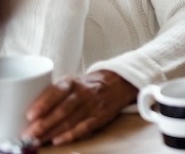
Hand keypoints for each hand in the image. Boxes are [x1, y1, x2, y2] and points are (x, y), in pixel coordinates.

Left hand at [23, 70, 137, 145]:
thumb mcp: (72, 81)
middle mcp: (83, 92)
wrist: (116, 83)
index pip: (57, 91)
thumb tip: (30, 114)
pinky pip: (84, 127)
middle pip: (62, 109)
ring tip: (38, 140)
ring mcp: (93, 105)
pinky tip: (58, 140)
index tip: (30, 115)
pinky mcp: (100, 116)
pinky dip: (71, 135)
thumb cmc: (86, 85)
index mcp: (73, 82)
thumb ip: (54, 93)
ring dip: (52, 132)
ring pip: (71, 120)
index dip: (43, 104)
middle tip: (29, 135)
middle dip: (44, 124)